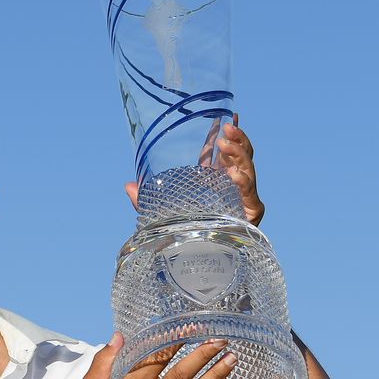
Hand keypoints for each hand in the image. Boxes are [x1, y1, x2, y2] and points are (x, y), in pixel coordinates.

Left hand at [124, 113, 265, 225]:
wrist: (200, 263)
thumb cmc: (185, 235)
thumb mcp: (162, 213)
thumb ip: (146, 200)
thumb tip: (127, 186)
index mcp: (217, 179)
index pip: (224, 152)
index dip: (229, 133)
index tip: (229, 115)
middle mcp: (233, 185)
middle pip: (241, 155)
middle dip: (237, 139)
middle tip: (225, 128)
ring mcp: (244, 197)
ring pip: (248, 168)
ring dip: (239, 155)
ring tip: (225, 145)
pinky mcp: (251, 213)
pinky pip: (250, 193)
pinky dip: (243, 183)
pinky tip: (233, 176)